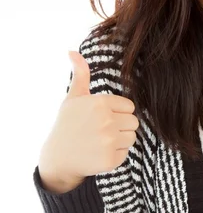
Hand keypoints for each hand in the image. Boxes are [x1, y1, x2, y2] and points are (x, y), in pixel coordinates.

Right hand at [38, 50, 138, 183]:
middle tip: (102, 130)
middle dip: (121, 125)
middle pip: (134, 121)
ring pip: (132, 136)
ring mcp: (109, 142)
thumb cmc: (68, 124)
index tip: (102, 117)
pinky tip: (100, 153)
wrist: (58, 158)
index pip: (129, 106)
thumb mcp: (73, 98)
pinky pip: (127, 152)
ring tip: (101, 141)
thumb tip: (73, 52)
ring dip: (120, 140)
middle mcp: (106, 121)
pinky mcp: (111, 160)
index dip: (118, 112)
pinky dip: (116, 154)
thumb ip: (80, 74)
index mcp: (100, 103)